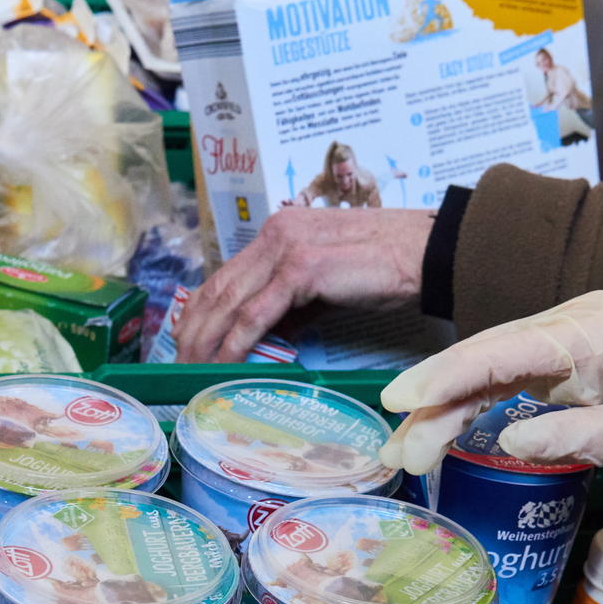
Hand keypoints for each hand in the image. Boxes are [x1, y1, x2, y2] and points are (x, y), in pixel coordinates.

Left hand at [172, 208, 430, 362]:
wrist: (425, 253)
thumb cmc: (384, 269)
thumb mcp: (325, 286)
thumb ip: (292, 305)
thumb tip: (266, 337)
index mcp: (278, 232)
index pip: (224, 276)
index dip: (198, 312)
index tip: (184, 342)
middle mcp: (275, 234)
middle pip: (218, 289)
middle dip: (193, 332)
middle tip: (177, 366)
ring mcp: (286, 248)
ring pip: (230, 303)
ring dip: (206, 342)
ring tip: (191, 372)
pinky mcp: (301, 269)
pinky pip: (256, 315)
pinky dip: (235, 344)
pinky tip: (223, 364)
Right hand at [377, 290, 602, 475]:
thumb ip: (577, 436)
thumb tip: (508, 442)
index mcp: (594, 332)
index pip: (506, 349)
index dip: (449, 373)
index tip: (404, 399)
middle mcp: (566, 324)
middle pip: (483, 359)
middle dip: (432, 404)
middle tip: (397, 452)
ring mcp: (557, 338)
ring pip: (482, 370)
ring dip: (439, 411)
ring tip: (403, 454)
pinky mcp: (552, 358)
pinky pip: (497, 377)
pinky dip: (462, 405)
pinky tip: (432, 432)